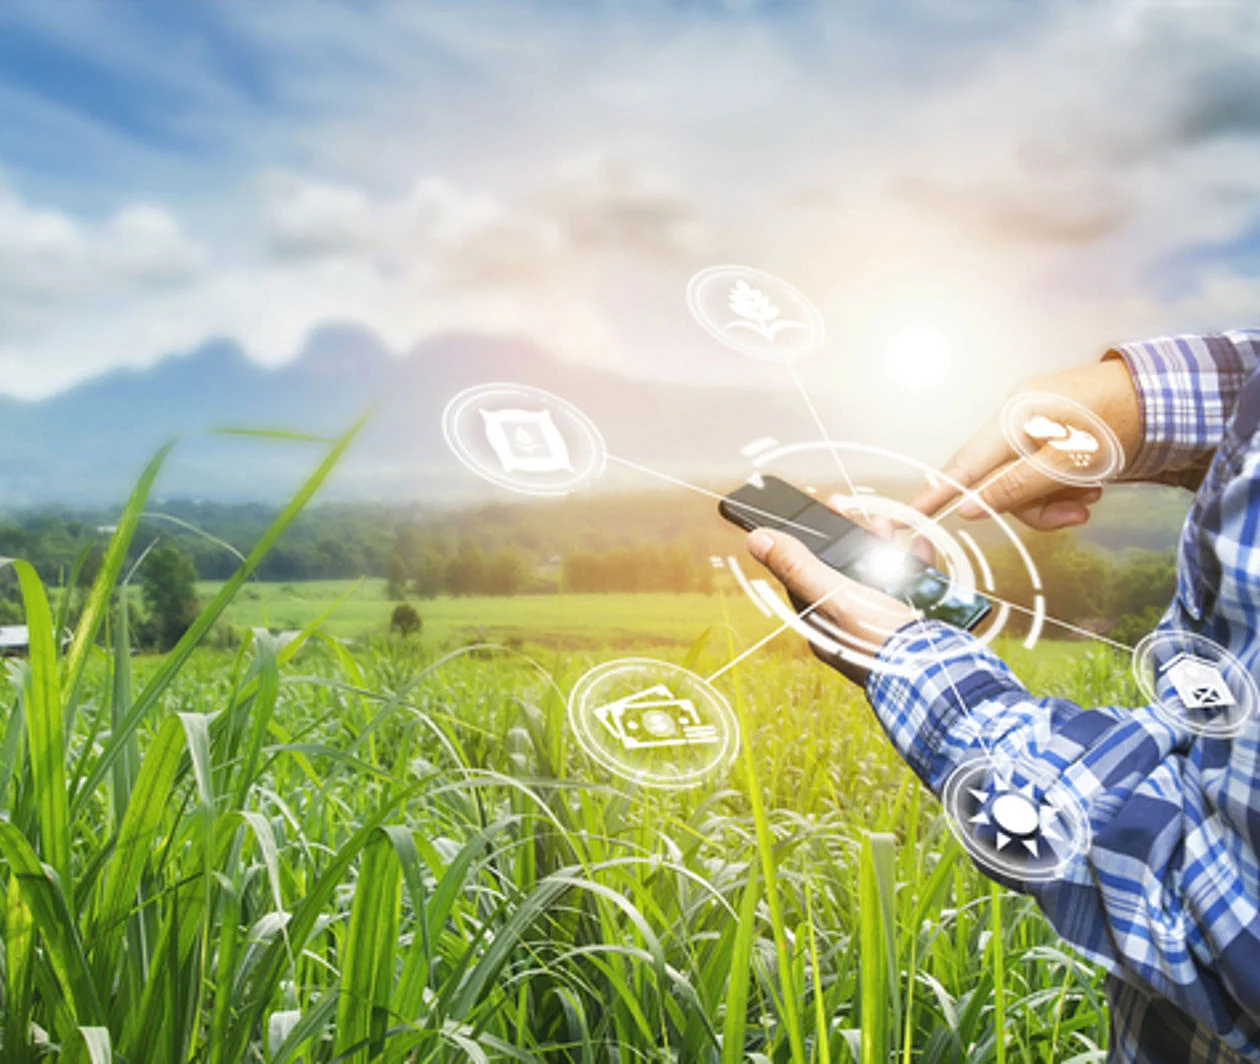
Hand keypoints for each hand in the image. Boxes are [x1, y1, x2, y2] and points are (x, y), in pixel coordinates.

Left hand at [746, 501, 919, 684]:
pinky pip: (908, 588)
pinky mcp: (911, 625)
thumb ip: (798, 567)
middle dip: (852, 540)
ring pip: (876, 577)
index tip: (822, 512)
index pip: (806, 575)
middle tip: (858, 514)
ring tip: (888, 525)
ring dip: (881, 547)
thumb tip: (756, 540)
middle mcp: (849, 628)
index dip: (811, 541)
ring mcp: (880, 626)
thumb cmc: (880, 641)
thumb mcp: (835, 596)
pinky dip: (913, 565)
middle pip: (843, 573)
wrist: (938, 675)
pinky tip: (919, 547)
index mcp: (823, 625)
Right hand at [909, 358, 1141, 530]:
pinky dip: (1062, 484)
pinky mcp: (1052, 432)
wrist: (1166, 396)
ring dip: (1054, 497)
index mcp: (1012, 419)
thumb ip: (1015, 488)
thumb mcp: (1068, 464)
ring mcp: (1034, 425)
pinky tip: (1093, 483)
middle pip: (997, 480)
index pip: (961, 466)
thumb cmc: (1120, 423)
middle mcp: (1016, 418)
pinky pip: (1040, 468)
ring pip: (1022, 480)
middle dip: (1033, 504)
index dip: (933, 495)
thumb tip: (969, 508)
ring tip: (1091, 497)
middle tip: (1074, 513)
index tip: (906, 518)